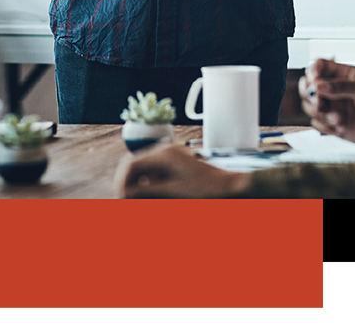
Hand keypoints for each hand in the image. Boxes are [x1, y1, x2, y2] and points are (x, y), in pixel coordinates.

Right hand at [116, 144, 250, 198]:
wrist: (233, 188)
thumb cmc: (206, 192)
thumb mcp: (172, 194)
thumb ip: (145, 194)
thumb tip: (123, 195)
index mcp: (163, 155)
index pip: (130, 164)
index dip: (122, 183)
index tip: (121, 200)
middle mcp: (166, 151)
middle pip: (136, 165)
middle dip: (129, 184)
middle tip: (127, 203)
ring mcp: (172, 157)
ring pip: (145, 170)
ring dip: (140, 186)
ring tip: (141, 202)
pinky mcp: (178, 165)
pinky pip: (156, 173)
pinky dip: (151, 185)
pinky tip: (156, 197)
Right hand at [301, 59, 354, 147]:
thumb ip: (341, 87)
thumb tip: (319, 85)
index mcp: (343, 75)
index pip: (320, 67)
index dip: (313, 71)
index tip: (315, 79)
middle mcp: (335, 91)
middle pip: (309, 86)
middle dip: (309, 94)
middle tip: (318, 102)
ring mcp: (334, 108)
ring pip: (311, 107)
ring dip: (320, 113)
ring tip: (337, 119)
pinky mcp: (334, 125)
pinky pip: (318, 125)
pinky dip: (325, 127)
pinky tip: (340, 127)